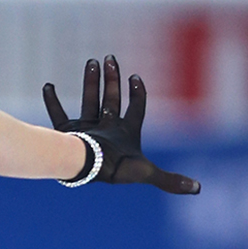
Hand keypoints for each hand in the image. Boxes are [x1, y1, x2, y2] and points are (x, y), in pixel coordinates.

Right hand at [43, 55, 199, 193]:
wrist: (86, 170)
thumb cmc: (116, 169)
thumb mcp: (146, 172)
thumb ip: (169, 180)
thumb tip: (199, 190)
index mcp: (124, 134)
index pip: (136, 109)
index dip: (137, 93)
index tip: (135, 77)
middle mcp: (105, 130)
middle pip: (112, 99)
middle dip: (113, 79)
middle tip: (110, 58)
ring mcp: (85, 131)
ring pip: (89, 101)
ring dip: (91, 82)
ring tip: (92, 61)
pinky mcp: (67, 134)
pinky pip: (57, 115)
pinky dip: (52, 101)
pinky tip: (48, 85)